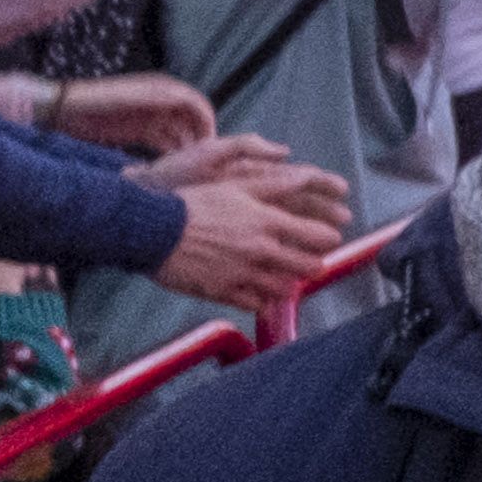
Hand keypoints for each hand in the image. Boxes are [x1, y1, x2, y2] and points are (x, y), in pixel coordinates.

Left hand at [44, 72, 212, 158]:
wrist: (63, 110)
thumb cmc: (95, 100)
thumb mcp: (126, 97)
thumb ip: (155, 97)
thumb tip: (184, 100)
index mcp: (162, 89)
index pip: (195, 103)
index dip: (206, 120)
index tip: (211, 140)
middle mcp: (161, 103)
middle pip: (191, 120)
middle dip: (200, 137)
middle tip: (204, 160)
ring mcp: (151, 118)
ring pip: (179, 133)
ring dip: (186, 147)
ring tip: (189, 167)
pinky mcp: (140, 132)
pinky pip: (163, 142)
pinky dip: (171, 152)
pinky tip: (173, 166)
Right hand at [147, 161, 354, 311]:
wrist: (153, 230)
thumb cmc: (195, 204)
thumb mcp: (238, 185)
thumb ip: (277, 184)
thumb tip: (309, 177)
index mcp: (268, 222)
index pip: (319, 237)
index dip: (328, 238)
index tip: (328, 239)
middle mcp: (260, 250)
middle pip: (308, 266)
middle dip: (314, 264)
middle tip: (311, 261)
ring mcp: (242, 274)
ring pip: (284, 289)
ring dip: (289, 283)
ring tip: (284, 276)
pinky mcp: (222, 292)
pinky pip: (255, 304)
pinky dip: (261, 300)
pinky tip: (259, 292)